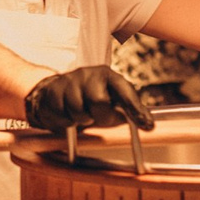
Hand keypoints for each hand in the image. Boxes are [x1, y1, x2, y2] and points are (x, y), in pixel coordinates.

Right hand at [22, 66, 156, 132]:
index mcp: (107, 75)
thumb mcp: (109, 101)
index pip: (125, 91)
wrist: (52, 94)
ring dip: (81, 120)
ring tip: (79, 114)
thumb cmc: (85, 99)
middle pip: (99, 101)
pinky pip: (63, 115)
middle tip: (96, 118)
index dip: (136, 109)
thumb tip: (148, 124)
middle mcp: (88, 74)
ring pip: (79, 111)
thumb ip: (127, 110)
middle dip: (100, 117)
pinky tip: (66, 114)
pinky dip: (66, 121)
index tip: (147, 125)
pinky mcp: (53, 91)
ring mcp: (69, 81)